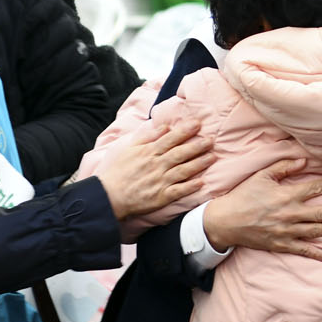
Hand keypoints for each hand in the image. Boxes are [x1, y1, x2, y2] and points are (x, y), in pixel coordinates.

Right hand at [94, 120, 215, 221]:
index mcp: (148, 152)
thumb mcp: (129, 149)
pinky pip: (179, 191)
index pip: (170, 139)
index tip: (198, 124)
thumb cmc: (118, 171)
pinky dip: (191, 186)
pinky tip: (202, 182)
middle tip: (211, 140)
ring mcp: (159, 181)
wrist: (108, 196)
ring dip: (199, 163)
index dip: (185, 131)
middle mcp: (156, 165)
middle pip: (180, 153)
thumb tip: (164, 126)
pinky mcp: (161, 197)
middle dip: (197, 146)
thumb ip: (147, 137)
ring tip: (213, 157)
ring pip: (183, 170)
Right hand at [204, 162, 321, 263]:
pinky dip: (316, 253)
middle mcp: (290, 213)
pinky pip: (302, 250)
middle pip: (321, 213)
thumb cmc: (244, 196)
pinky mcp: (281, 244)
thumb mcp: (262, 176)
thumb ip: (284, 167)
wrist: (226, 221)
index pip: (315, 189)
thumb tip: (304, 161)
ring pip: (315, 231)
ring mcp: (286, 231)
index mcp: (287, 195)